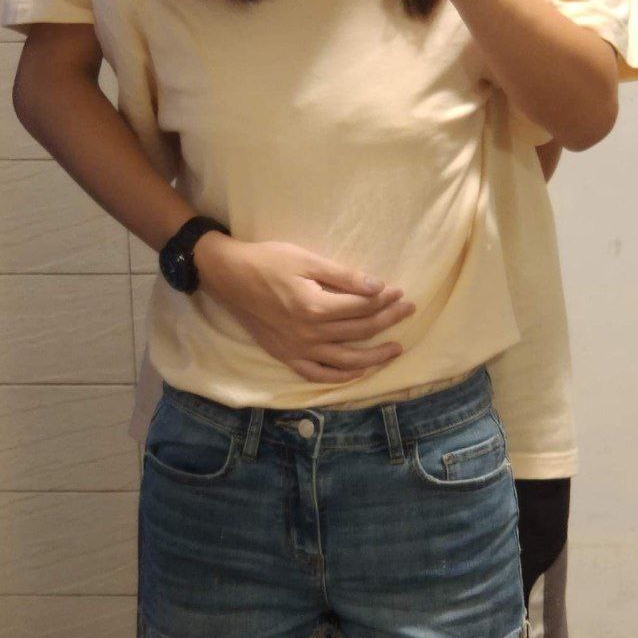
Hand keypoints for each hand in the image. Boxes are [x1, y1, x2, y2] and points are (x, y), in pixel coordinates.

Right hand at [194, 235, 416, 383]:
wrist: (229, 276)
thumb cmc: (268, 261)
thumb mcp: (306, 260)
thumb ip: (343, 276)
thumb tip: (377, 286)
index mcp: (314, 307)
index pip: (362, 307)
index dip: (385, 299)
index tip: (400, 291)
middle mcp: (308, 334)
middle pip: (359, 332)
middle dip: (388, 321)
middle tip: (408, 311)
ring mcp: (297, 349)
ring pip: (345, 361)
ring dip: (374, 357)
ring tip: (395, 349)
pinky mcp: (285, 356)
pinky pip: (318, 375)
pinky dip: (341, 377)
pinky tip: (358, 373)